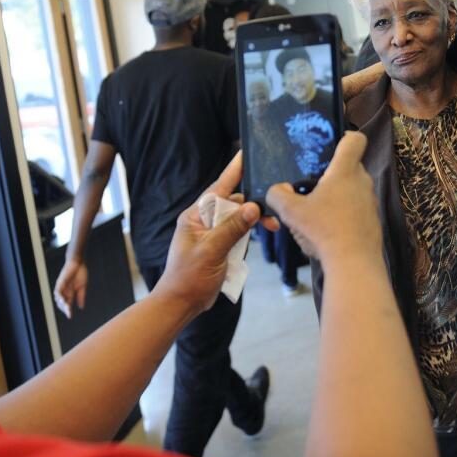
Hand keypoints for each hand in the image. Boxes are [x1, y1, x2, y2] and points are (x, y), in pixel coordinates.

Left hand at [54, 259, 88, 319]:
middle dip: (65, 309)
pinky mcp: (60, 282)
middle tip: (69, 314)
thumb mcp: (82, 287)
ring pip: (59, 298)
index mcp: (70, 292)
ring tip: (66, 309)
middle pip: (62, 303)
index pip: (67, 304)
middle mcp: (64, 291)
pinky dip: (59, 296)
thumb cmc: (80, 273)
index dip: (68, 310)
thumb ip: (81, 297)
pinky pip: (58, 291)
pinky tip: (63, 300)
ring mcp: (61, 287)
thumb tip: (81, 307)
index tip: (70, 317)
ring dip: (61, 304)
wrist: (79, 262)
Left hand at [152, 153, 260, 315]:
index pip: (218, 188)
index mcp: (195, 216)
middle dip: (254, 203)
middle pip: (234, 202)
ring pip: (240, 218)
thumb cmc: (188, 277)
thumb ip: (232, 229)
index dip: (233, 171)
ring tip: (273, 225)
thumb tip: (253, 207)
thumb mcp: (211, 251)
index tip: (245, 153)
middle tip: (274, 206)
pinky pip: (240, 233)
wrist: (181, 303)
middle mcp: (204, 221)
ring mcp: (213, 233)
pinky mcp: (221, 246)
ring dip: (255, 220)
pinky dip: (251, 233)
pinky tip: (264, 234)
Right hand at [266, 132, 381, 263]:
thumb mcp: (292, 212)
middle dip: (332, 172)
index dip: (345, 136)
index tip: (330, 144)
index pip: (355, 139)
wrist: (354, 263)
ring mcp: (371, 202)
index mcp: (345, 170)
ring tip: (318, 211)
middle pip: (350, 166)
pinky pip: (357, 209)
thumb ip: (278, 195)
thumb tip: (276, 189)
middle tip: (313, 183)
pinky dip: (345, 214)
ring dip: (338, 195)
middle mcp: (363, 182)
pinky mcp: (373, 221)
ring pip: (353, 189)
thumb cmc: (324, 230)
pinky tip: (329, 230)